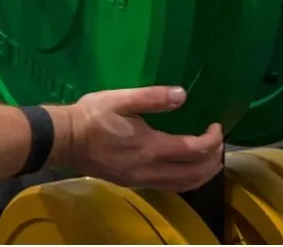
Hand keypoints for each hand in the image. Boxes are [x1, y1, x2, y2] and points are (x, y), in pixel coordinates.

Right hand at [47, 87, 223, 191]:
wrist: (64, 139)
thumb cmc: (92, 115)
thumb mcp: (121, 99)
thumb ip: (153, 97)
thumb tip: (182, 95)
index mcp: (150, 147)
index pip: (194, 150)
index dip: (212, 140)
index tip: (216, 126)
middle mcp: (149, 169)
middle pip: (194, 174)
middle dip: (213, 160)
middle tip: (218, 143)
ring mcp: (140, 179)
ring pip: (183, 185)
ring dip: (202, 174)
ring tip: (210, 159)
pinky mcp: (132, 182)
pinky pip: (168, 187)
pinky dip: (185, 180)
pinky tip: (184, 169)